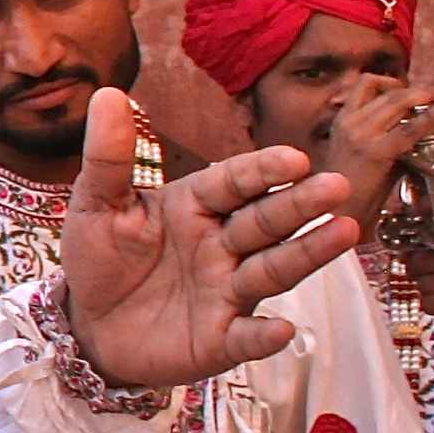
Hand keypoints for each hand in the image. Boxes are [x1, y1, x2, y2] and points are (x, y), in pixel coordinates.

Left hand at [60, 89, 358, 385]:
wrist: (88, 325)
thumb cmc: (100, 258)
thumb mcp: (95, 204)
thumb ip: (109, 157)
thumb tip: (109, 93)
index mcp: (195, 205)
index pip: (234, 181)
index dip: (263, 170)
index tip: (293, 158)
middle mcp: (222, 244)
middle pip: (266, 220)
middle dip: (299, 203)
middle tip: (336, 186)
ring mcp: (226, 292)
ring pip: (272, 269)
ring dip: (307, 253)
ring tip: (344, 232)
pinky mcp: (219, 339)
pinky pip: (246, 337)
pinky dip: (263, 336)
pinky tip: (282, 331)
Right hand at [313, 76, 433, 235]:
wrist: (337, 216)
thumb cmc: (352, 191)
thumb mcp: (364, 153)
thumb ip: (387, 135)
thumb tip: (418, 126)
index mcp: (342, 121)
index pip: (367, 84)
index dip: (394, 81)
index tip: (414, 89)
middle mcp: (349, 122)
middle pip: (388, 91)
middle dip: (422, 88)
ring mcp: (360, 135)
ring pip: (399, 101)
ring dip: (429, 94)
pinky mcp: (375, 151)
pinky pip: (410, 128)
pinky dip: (433, 116)